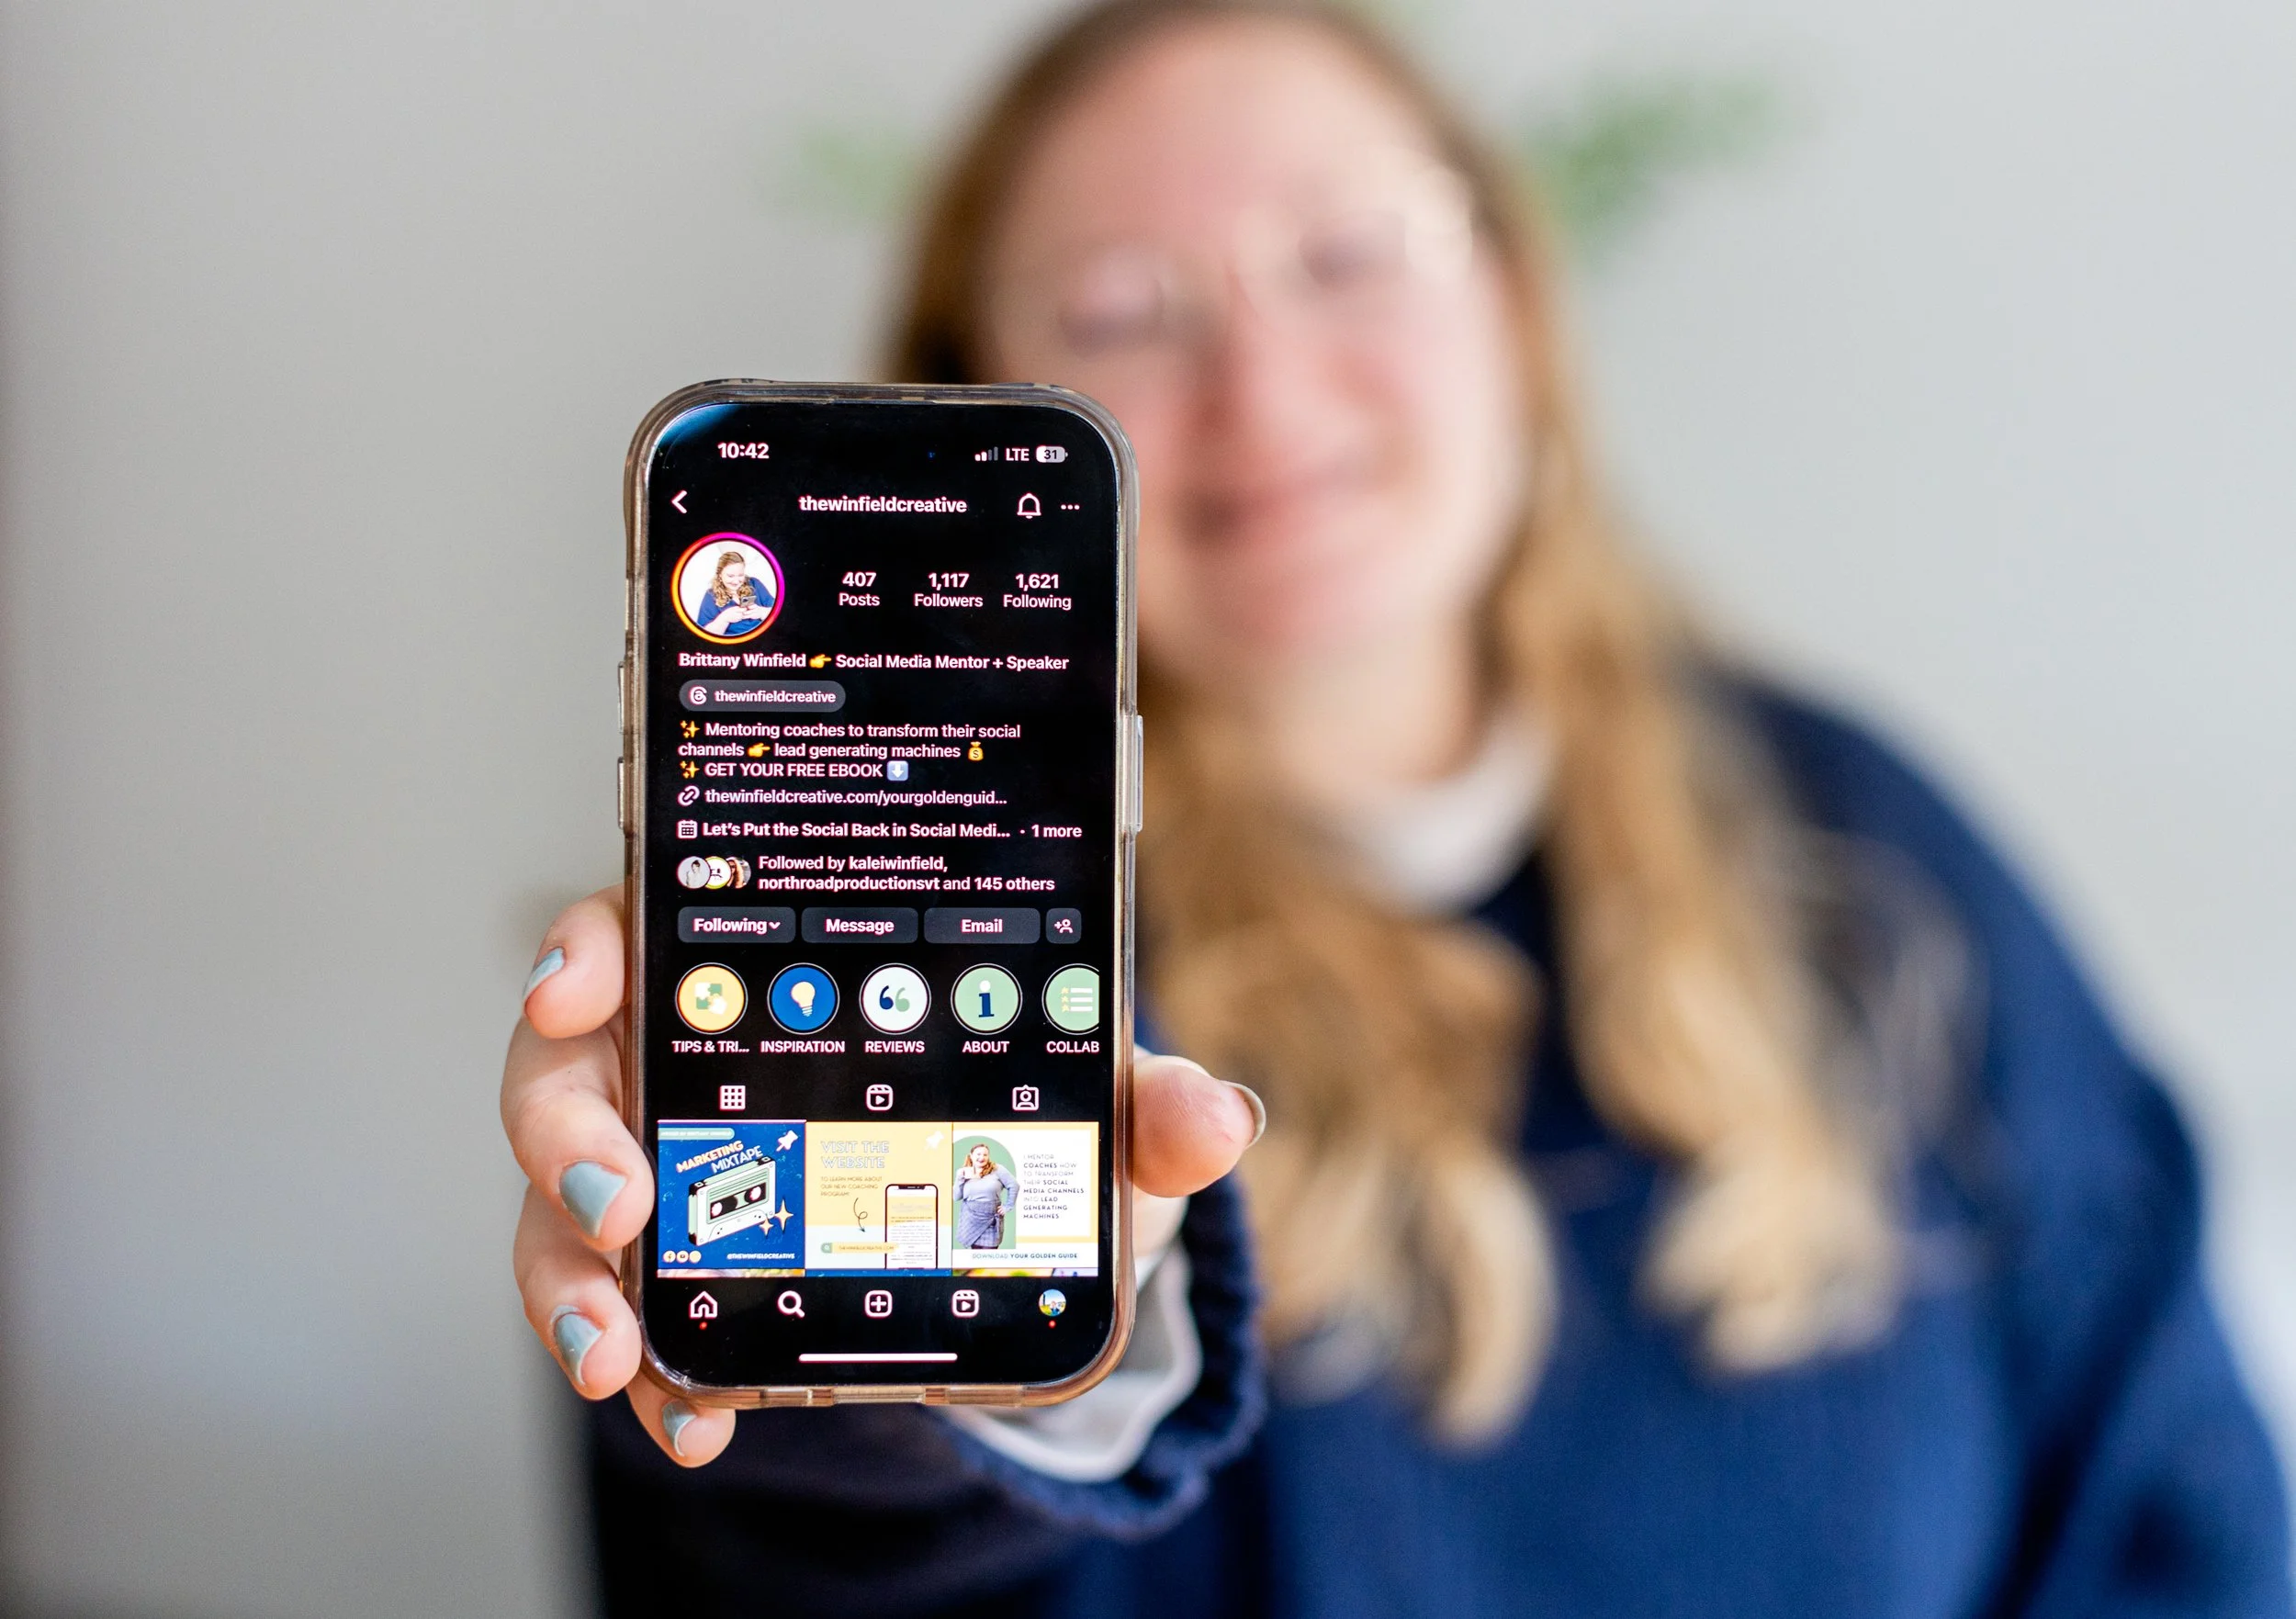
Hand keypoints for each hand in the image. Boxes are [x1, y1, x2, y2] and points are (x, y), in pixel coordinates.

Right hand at [503, 884, 1262, 1466]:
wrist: (1003, 1246)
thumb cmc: (1020, 1129)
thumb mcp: (1085, 1112)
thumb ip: (1145, 1105)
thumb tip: (1216, 1117)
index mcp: (758, 973)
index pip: (648, 928)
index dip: (590, 945)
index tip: (579, 981)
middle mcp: (679, 1061)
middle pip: (566, 1073)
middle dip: (569, 1135)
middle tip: (626, 1200)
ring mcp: (663, 1172)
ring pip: (565, 1210)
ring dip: (573, 1281)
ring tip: (620, 1353)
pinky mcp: (669, 1277)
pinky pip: (621, 1317)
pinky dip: (650, 1374)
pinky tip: (689, 1420)